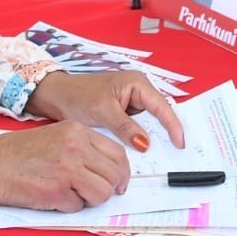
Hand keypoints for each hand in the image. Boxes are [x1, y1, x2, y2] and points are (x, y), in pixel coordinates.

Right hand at [0, 121, 129, 212]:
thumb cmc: (17, 153)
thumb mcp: (55, 137)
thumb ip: (82, 148)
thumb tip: (108, 170)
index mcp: (77, 131)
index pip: (117, 153)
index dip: (121, 172)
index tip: (118, 182)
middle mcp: (76, 147)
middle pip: (115, 174)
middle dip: (110, 188)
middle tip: (97, 193)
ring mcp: (67, 169)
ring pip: (102, 193)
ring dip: (90, 199)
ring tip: (70, 194)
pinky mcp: (56, 191)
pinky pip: (78, 206)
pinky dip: (68, 207)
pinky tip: (51, 196)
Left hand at [24, 70, 185, 151]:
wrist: (57, 97)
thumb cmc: (77, 96)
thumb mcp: (103, 112)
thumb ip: (125, 127)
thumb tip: (144, 143)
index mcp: (137, 83)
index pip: (161, 106)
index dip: (172, 125)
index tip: (179, 142)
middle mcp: (138, 90)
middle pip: (159, 113)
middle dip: (166, 131)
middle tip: (175, 151)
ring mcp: (132, 101)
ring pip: (150, 122)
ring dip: (153, 136)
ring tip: (163, 153)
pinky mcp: (124, 112)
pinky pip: (138, 126)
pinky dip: (140, 137)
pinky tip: (142, 149)